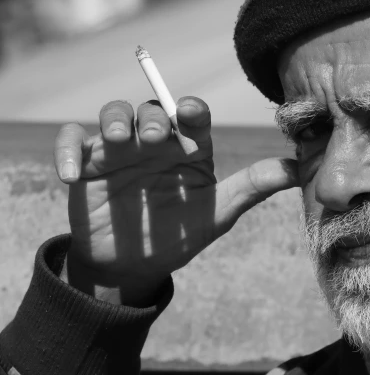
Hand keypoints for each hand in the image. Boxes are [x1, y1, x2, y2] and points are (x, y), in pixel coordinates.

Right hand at [54, 97, 297, 305]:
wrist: (134, 264)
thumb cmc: (179, 234)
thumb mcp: (218, 212)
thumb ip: (253, 187)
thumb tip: (297, 170)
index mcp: (189, 148)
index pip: (193, 117)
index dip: (192, 111)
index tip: (191, 115)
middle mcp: (155, 142)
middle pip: (153, 110)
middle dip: (154, 118)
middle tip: (156, 137)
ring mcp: (120, 151)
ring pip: (113, 115)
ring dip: (114, 121)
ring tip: (117, 141)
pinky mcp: (86, 165)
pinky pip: (71, 142)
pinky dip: (67, 150)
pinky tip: (69, 175)